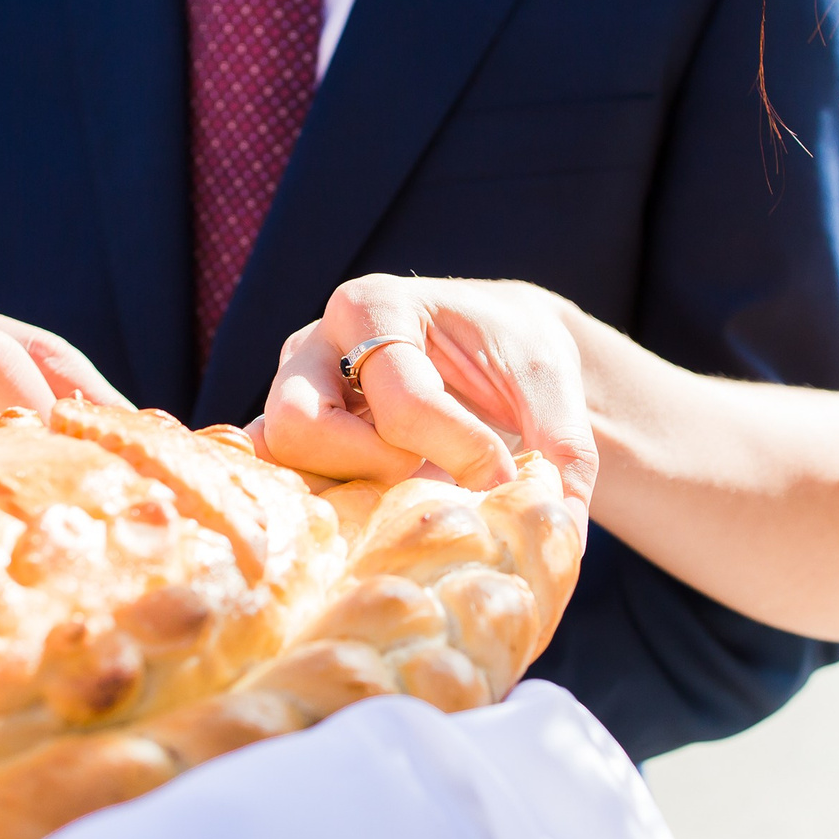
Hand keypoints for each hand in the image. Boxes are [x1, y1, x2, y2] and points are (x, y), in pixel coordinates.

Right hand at [256, 275, 595, 530]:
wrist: (495, 345)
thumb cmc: (516, 351)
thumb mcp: (553, 385)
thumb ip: (564, 451)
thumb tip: (558, 533)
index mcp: (375, 306)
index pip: (401, 401)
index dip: (460, 452)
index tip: (505, 477)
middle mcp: (316, 345)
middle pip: (300, 427)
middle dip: (376, 470)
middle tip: (432, 478)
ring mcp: (292, 392)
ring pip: (275, 459)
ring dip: (341, 493)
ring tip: (407, 494)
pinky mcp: (292, 439)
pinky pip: (276, 481)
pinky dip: (319, 507)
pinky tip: (375, 515)